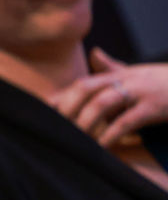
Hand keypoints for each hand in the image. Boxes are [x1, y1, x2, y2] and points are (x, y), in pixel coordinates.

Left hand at [49, 48, 167, 147]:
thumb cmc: (165, 81)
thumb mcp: (139, 72)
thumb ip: (114, 68)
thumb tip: (94, 54)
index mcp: (119, 74)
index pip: (83, 83)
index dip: (62, 96)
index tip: (44, 110)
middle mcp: (126, 79)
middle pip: (86, 89)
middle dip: (67, 107)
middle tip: (54, 126)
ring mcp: (140, 92)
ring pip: (102, 103)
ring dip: (85, 121)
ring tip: (74, 138)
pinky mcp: (154, 107)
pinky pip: (127, 121)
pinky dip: (111, 134)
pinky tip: (101, 146)